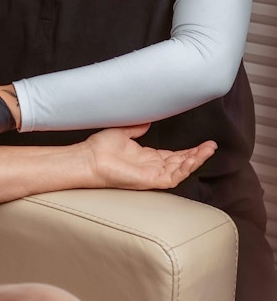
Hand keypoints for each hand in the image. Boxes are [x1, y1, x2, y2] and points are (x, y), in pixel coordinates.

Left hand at [85, 124, 215, 190]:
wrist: (88, 157)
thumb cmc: (100, 147)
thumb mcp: (123, 131)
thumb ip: (137, 127)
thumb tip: (148, 119)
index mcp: (147, 156)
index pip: (174, 155)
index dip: (190, 149)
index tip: (203, 142)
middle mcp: (152, 167)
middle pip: (182, 162)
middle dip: (198, 155)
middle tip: (211, 146)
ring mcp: (152, 175)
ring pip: (181, 170)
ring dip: (196, 160)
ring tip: (208, 150)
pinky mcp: (150, 180)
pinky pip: (173, 177)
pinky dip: (185, 169)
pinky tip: (194, 158)